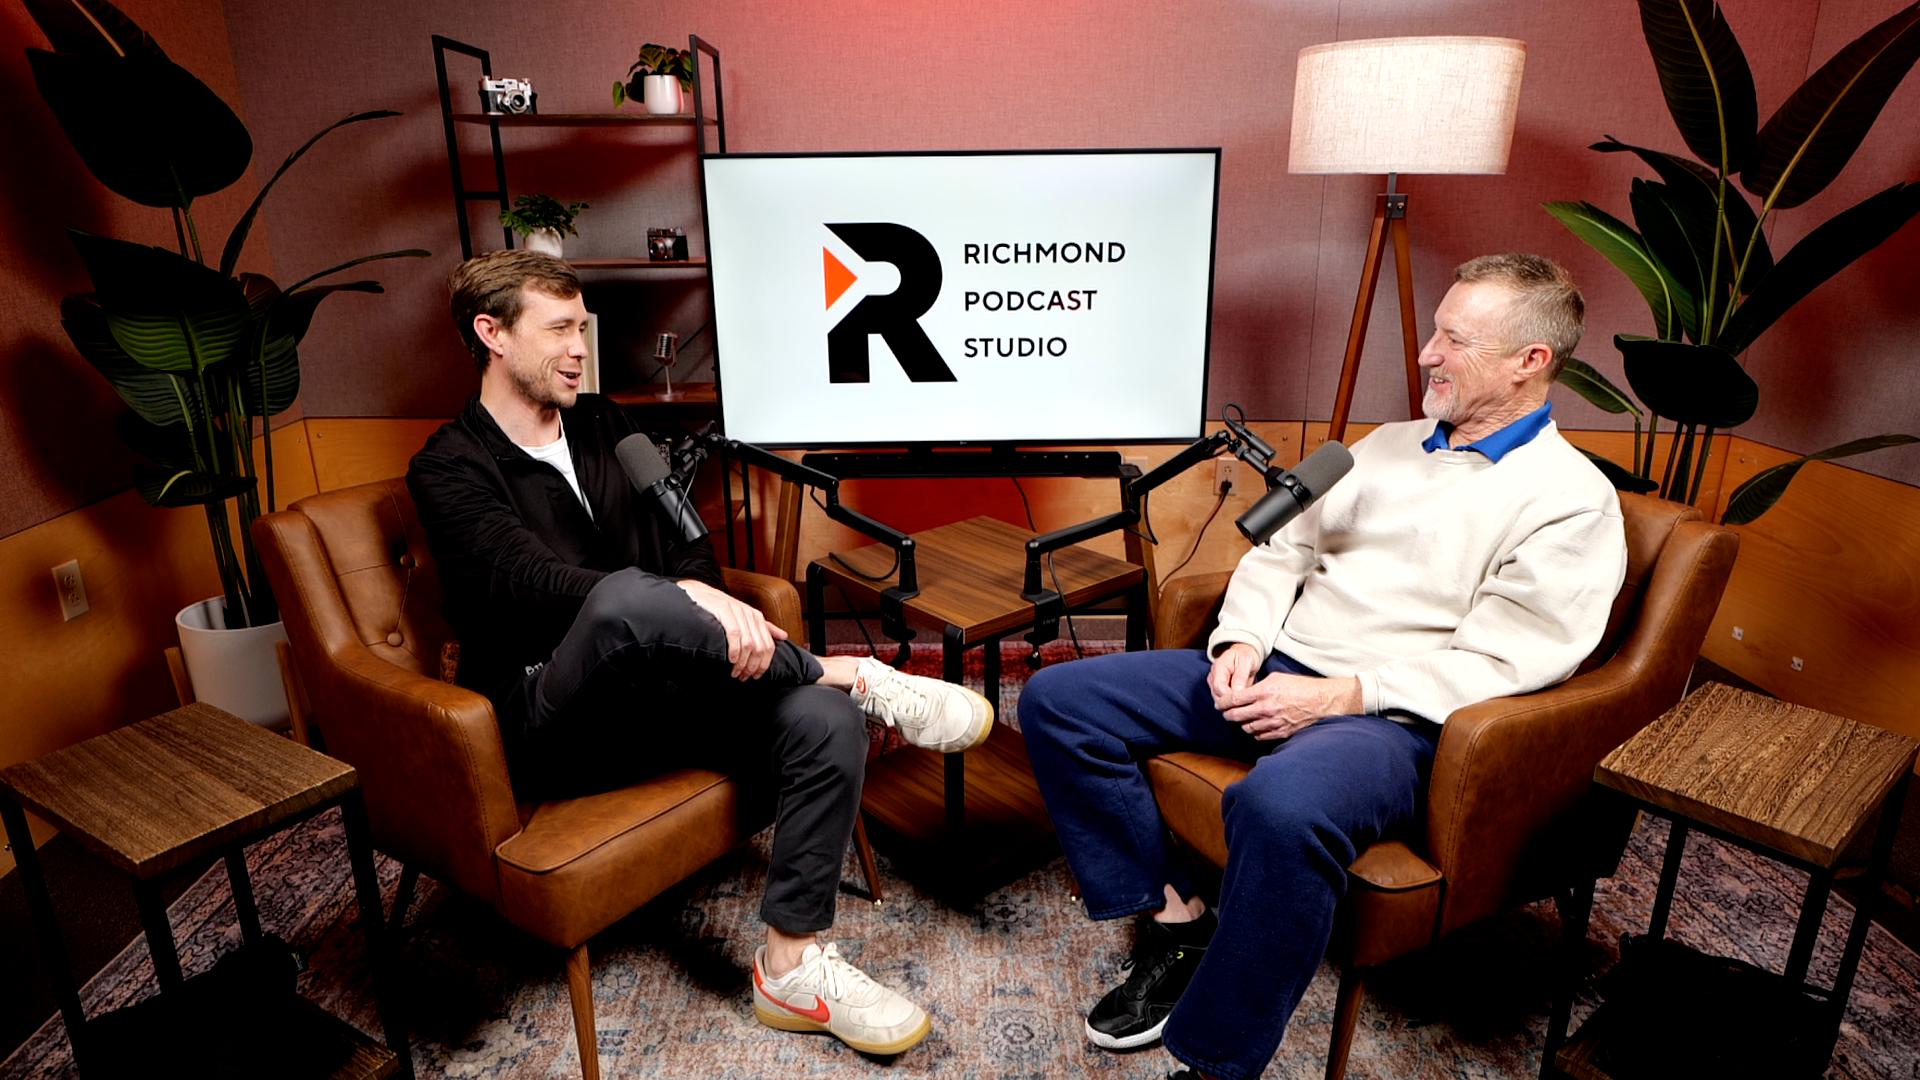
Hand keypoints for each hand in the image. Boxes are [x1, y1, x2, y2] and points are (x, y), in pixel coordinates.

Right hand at [677, 579, 787, 679]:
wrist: (699, 593)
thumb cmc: (721, 609)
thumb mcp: (745, 617)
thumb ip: (765, 627)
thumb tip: (784, 636)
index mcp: (757, 618)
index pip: (768, 646)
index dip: (763, 665)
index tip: (755, 676)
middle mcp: (750, 614)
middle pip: (760, 648)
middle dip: (752, 667)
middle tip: (743, 677)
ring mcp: (737, 612)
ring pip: (748, 643)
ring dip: (742, 663)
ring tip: (735, 673)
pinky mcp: (724, 610)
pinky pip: (734, 633)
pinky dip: (734, 649)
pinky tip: (730, 659)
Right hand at [1207, 642, 1262, 706]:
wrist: (1243, 654)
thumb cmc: (1245, 656)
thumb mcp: (1246, 661)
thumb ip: (1241, 676)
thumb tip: (1237, 691)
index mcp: (1218, 667)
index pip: (1218, 687)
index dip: (1229, 696)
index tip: (1244, 699)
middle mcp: (1213, 677)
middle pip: (1217, 696)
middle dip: (1231, 703)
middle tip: (1248, 704)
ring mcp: (1215, 685)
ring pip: (1220, 701)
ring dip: (1233, 705)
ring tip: (1247, 704)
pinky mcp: (1219, 691)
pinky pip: (1225, 702)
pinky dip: (1234, 705)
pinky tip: (1244, 705)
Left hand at [1215, 673, 1361, 740]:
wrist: (1320, 700)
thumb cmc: (1299, 686)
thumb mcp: (1275, 678)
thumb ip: (1256, 687)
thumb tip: (1241, 694)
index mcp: (1263, 692)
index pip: (1233, 699)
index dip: (1222, 702)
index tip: (1219, 703)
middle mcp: (1266, 708)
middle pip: (1235, 716)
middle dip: (1227, 714)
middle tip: (1226, 712)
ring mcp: (1273, 722)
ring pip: (1246, 727)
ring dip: (1242, 723)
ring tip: (1243, 718)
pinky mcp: (1280, 732)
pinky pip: (1259, 736)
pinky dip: (1255, 731)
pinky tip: (1257, 725)